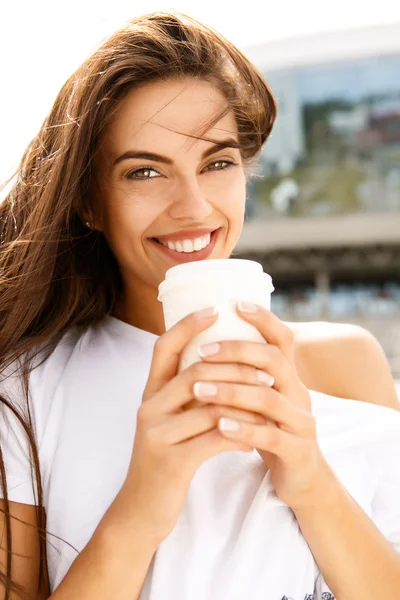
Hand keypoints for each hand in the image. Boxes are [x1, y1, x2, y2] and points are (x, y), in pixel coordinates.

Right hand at [121, 306, 267, 545]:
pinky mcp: (172, 462)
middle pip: (196, 372)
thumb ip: (185, 397)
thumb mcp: (168, 423)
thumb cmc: (164, 461)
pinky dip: (240, 435)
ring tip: (269, 404)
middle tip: (267, 372)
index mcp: (149, 395)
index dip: (188, 325)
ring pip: (210, 406)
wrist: (141, 512)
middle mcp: (149, 409)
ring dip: (246, 403)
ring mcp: (157, 435)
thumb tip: (219, 367)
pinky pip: (215, 439)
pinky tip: (253, 441)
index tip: (216, 309)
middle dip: (237, 368)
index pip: (164, 347)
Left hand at [195, 301, 334, 510]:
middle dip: (237, 351)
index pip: (282, 339)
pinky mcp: (296, 451)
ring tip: (199, 390)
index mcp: (289, 377)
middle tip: (202, 352)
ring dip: (230, 392)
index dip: (263, 318)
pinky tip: (219, 426)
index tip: (236, 303)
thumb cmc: (272, 430)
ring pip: (268, 399)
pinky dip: (243, 430)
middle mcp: (299, 393)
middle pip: (274, 360)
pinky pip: (270, 437)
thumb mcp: (264, 398)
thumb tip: (209, 341)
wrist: (302, 477)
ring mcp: (301, 422)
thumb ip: (247, 374)